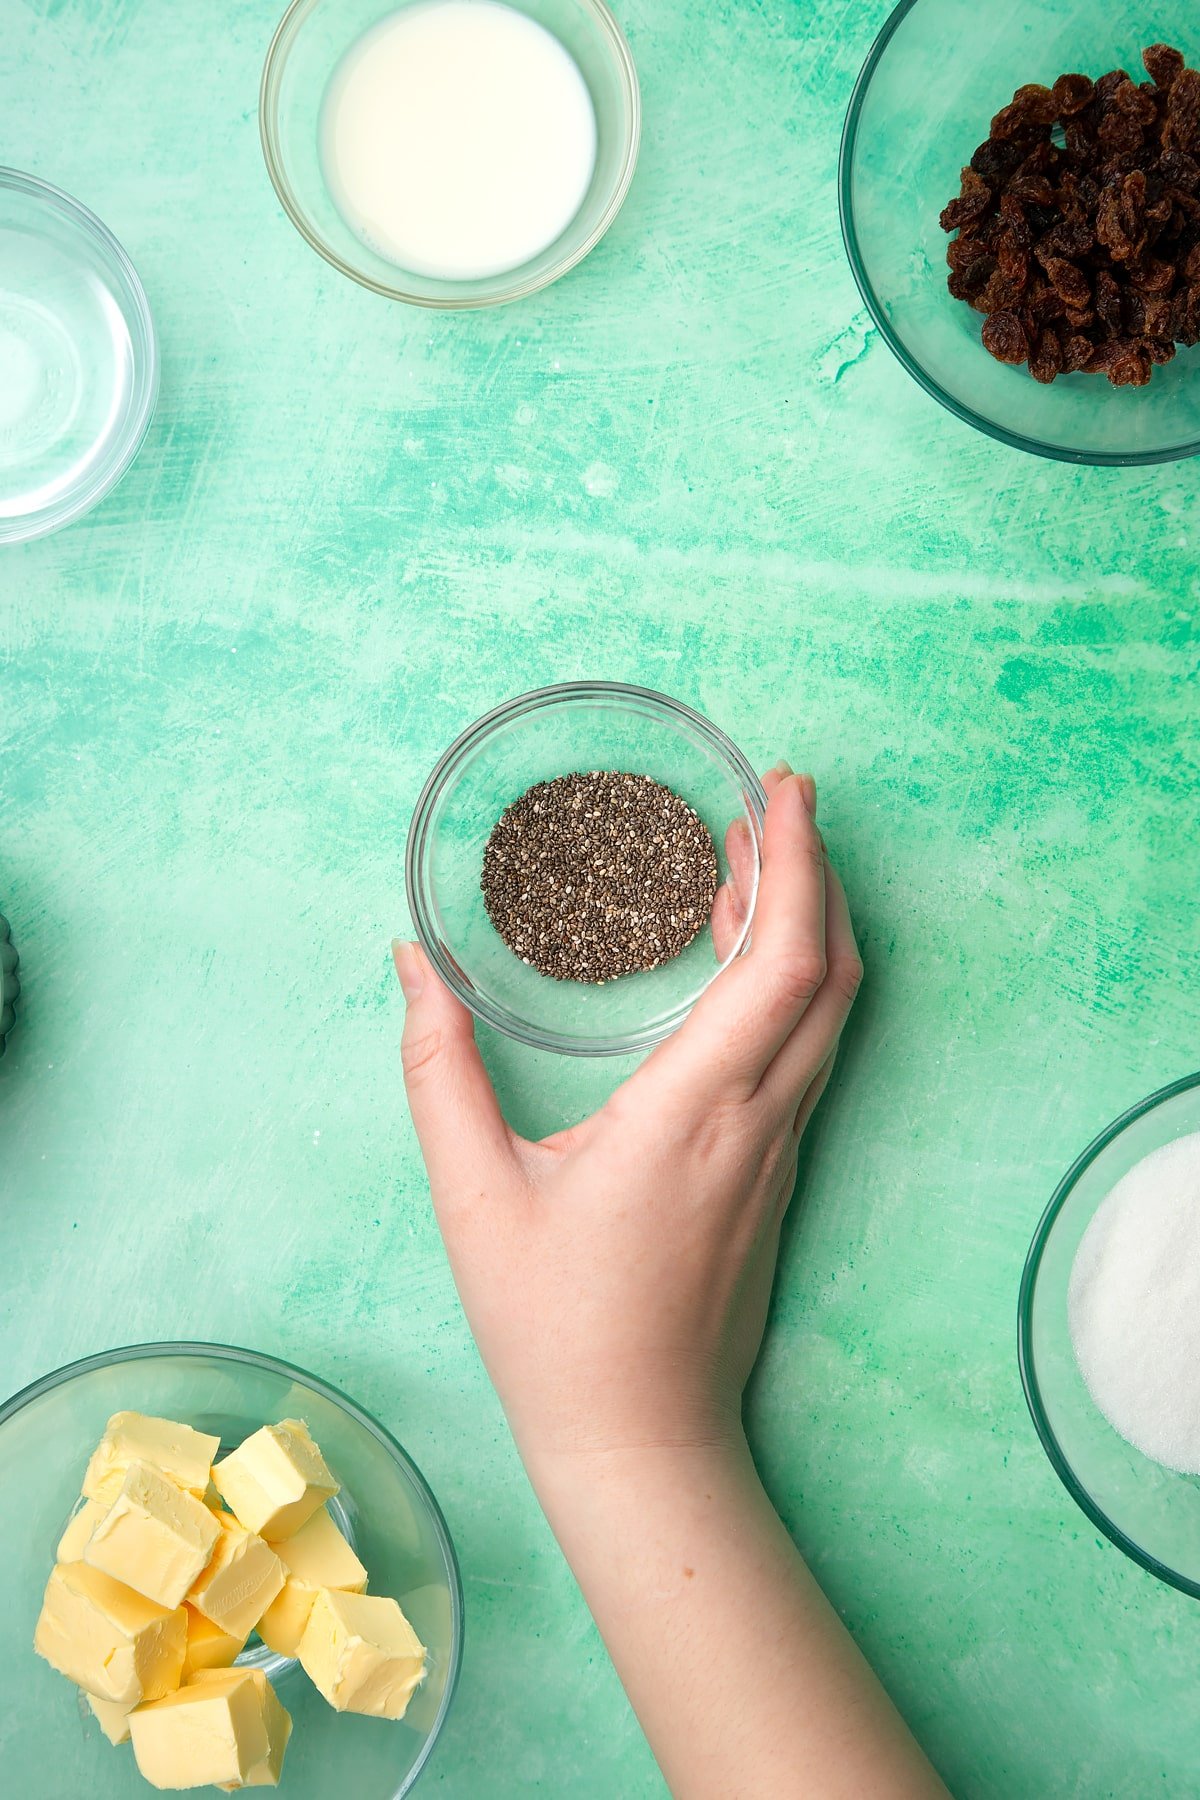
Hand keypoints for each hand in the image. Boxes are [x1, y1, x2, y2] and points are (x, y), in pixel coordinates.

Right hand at [393, 765, 862, 1470]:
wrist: (643, 1444)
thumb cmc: (556, 1330)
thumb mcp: (475, 1197)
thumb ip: (438, 1071)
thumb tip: (412, 964)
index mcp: (694, 1112)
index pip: (784, 960)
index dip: (797, 863)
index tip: (783, 790)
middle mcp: (757, 1121)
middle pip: (828, 969)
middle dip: (813, 868)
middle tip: (773, 797)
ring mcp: (778, 1149)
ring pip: (830, 1010)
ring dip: (808, 922)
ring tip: (753, 857)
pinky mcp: (776, 1173)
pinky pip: (809, 1049)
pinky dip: (795, 980)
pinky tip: (743, 963)